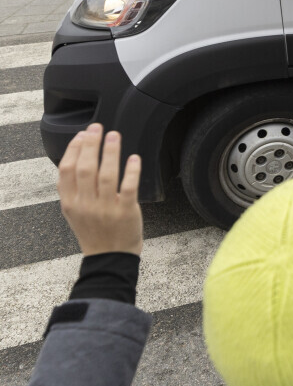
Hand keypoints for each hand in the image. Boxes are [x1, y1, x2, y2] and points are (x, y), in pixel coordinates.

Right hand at [57, 124, 142, 256]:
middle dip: (91, 144)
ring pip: (106, 175)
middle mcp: (85, 204)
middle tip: (98, 128)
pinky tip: (134, 158)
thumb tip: (77, 156)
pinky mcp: (126, 212)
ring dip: (110, 152)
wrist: (110, 257)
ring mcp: (105, 208)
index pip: (66, 170)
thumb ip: (73, 189)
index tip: (82, 135)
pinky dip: (132, 171)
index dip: (73, 150)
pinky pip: (129, 187)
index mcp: (70, 203)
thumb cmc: (94, 231)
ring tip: (114, 135)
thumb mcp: (74, 212)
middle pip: (85, 168)